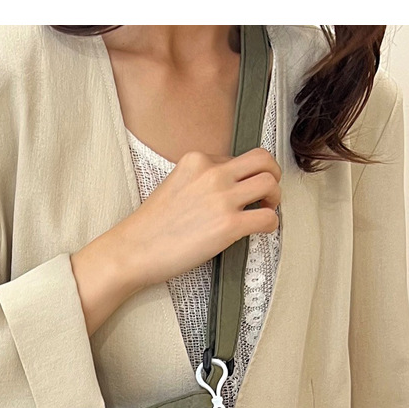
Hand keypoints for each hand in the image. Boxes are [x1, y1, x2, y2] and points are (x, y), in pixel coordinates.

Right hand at [112, 146, 281, 294]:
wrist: (133, 250)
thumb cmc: (151, 226)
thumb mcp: (174, 185)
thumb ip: (200, 180)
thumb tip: (227, 189)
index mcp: (196, 160)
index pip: (237, 157)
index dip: (244, 176)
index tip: (241, 191)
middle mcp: (212, 173)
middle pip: (263, 160)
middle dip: (272, 175)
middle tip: (267, 193)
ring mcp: (222, 198)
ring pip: (270, 184)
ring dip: (274, 198)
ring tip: (264, 211)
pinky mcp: (229, 225)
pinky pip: (268, 218)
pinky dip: (271, 224)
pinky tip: (261, 231)